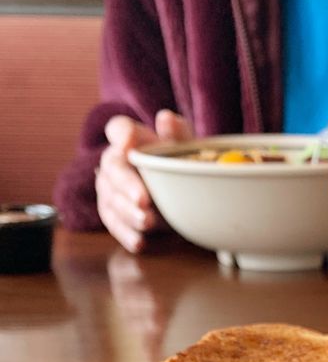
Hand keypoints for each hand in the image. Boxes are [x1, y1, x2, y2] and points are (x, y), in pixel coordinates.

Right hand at [97, 109, 192, 252]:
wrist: (178, 193)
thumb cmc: (177, 165)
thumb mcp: (184, 149)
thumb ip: (177, 133)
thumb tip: (166, 119)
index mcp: (130, 138)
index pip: (118, 128)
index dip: (121, 135)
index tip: (129, 145)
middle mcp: (114, 161)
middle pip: (113, 168)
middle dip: (127, 185)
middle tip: (144, 200)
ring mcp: (109, 187)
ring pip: (111, 198)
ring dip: (129, 213)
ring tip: (148, 222)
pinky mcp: (111, 211)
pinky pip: (113, 223)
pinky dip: (126, 234)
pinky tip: (139, 242)